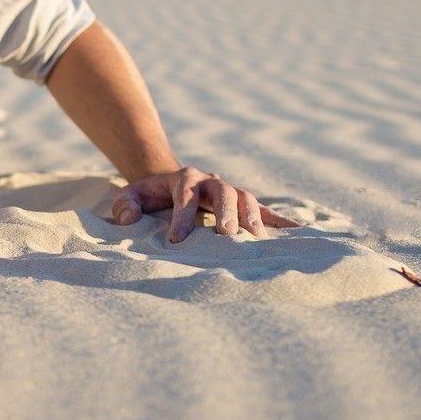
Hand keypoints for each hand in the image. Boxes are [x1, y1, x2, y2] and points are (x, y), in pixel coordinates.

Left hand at [111, 166, 299, 242]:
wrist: (168, 182)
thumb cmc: (147, 195)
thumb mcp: (129, 196)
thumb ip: (125, 206)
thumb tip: (129, 219)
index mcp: (184, 178)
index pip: (185, 196)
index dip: (182, 217)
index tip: (176, 240)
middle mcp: (211, 181)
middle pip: (223, 193)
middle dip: (226, 213)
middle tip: (228, 235)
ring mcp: (229, 190)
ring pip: (246, 198)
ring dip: (253, 216)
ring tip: (258, 239)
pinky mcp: (240, 203)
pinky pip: (263, 209)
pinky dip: (278, 219)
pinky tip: (295, 232)